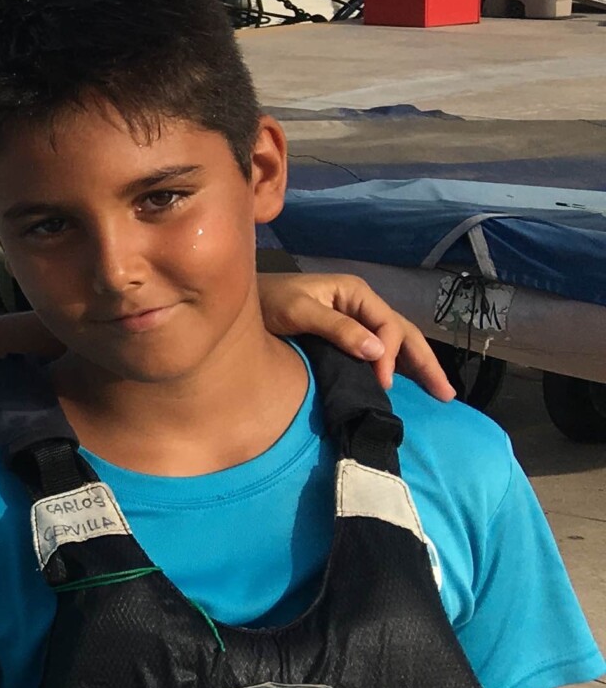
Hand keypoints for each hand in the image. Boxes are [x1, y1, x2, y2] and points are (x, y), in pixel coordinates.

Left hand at [255, 271, 453, 400]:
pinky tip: (406, 383)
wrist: (242, 301)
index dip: (391, 355)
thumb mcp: (298, 311)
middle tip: (445, 394)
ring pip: (395, 342)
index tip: (382, 383)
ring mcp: (355, 318)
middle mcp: (361, 304)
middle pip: (402, 333)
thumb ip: (336, 328)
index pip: (388, 326)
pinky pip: (378, 349)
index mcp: (355, 293)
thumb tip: (378, 351)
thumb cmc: (267, 301)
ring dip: (417, 366)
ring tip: (439, 392)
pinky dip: (396, 366)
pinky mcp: (345, 334)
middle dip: (425, 362)